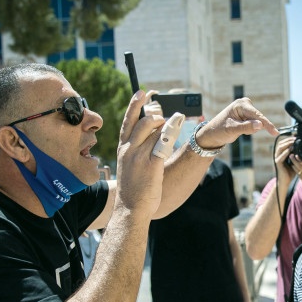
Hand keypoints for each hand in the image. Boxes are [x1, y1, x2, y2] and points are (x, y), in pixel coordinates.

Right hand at [114, 91, 166, 213]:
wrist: (130, 208)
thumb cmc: (132, 190)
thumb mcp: (129, 167)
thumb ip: (136, 152)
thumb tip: (151, 140)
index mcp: (123, 149)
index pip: (127, 122)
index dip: (134, 105)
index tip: (140, 93)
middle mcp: (129, 150)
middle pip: (142, 122)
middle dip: (155, 114)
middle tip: (165, 114)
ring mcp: (139, 157)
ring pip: (153, 130)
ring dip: (165, 123)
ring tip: (174, 121)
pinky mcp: (151, 165)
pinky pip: (162, 143)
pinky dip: (171, 131)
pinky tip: (178, 124)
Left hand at [195, 98, 277, 148]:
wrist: (212, 134)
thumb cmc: (219, 131)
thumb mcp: (232, 130)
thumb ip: (246, 127)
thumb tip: (260, 125)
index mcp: (240, 104)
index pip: (257, 116)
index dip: (267, 125)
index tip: (275, 133)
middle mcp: (245, 104)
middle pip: (258, 119)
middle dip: (252, 128)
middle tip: (238, 130)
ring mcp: (246, 109)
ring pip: (257, 123)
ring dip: (250, 129)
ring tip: (237, 129)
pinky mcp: (247, 115)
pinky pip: (254, 124)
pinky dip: (249, 129)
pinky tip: (239, 128)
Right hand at [273, 136, 296, 180]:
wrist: (285, 181)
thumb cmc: (290, 172)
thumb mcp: (294, 162)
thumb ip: (296, 156)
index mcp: (281, 154)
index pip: (283, 143)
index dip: (288, 139)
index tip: (296, 137)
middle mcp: (278, 155)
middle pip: (280, 144)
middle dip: (288, 140)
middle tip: (295, 138)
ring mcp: (277, 159)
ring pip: (280, 148)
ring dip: (287, 144)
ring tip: (293, 142)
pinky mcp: (278, 163)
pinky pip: (281, 156)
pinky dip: (286, 152)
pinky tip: (291, 149)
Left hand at [289, 142, 301, 190]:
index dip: (300, 160)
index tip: (296, 155)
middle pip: (299, 167)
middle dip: (294, 161)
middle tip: (291, 155)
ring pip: (297, 171)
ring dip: (293, 165)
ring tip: (291, 159)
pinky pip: (297, 174)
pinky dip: (295, 170)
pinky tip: (293, 165)